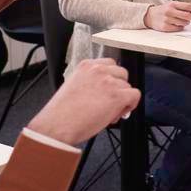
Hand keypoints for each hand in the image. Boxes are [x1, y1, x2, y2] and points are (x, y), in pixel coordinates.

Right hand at [24, 58, 140, 144]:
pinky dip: (131, 105)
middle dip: (118, 88)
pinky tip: (119, 113)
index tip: (109, 89)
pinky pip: (135, 96)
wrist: (56, 126)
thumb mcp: (73, 86)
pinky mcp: (117, 96)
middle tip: (109, 103)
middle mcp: (98, 70)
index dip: (111, 78)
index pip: (110, 64)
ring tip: (108, 113)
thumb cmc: (61, 113)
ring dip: (122, 100)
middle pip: (122, 74)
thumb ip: (90, 82)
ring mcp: (109, 82)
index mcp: (86, 66)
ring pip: (127, 87)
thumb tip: (105, 90)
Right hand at [144, 0, 190, 31]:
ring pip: (183, 23)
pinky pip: (178, 28)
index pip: (188, 6)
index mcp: (173, 4)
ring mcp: (167, 19)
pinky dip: (180, 27)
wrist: (149, 16)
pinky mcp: (165, 27)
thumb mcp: (171, 5)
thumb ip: (182, 8)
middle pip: (187, 15)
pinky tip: (177, 24)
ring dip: (186, 23)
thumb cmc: (163, 10)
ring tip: (183, 21)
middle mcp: (170, 11)